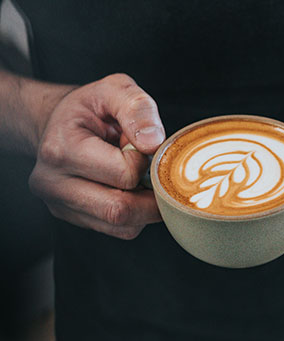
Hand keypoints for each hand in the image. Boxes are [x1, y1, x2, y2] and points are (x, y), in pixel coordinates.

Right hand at [29, 73, 165, 238]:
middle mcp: (53, 184)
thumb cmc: (91, 107)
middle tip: (151, 170)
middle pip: (121, 211)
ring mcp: (61, 206)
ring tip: (136, 176)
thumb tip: (153, 143)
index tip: (141, 145)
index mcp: (61, 149)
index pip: (124, 174)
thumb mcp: (116, 89)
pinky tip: (129, 189)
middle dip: (150, 194)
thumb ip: (137, 108)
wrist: (59, 123)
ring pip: (124, 227)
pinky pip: (121, 231)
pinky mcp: (75, 219)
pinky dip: (137, 215)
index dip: (145, 161)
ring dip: (144, 206)